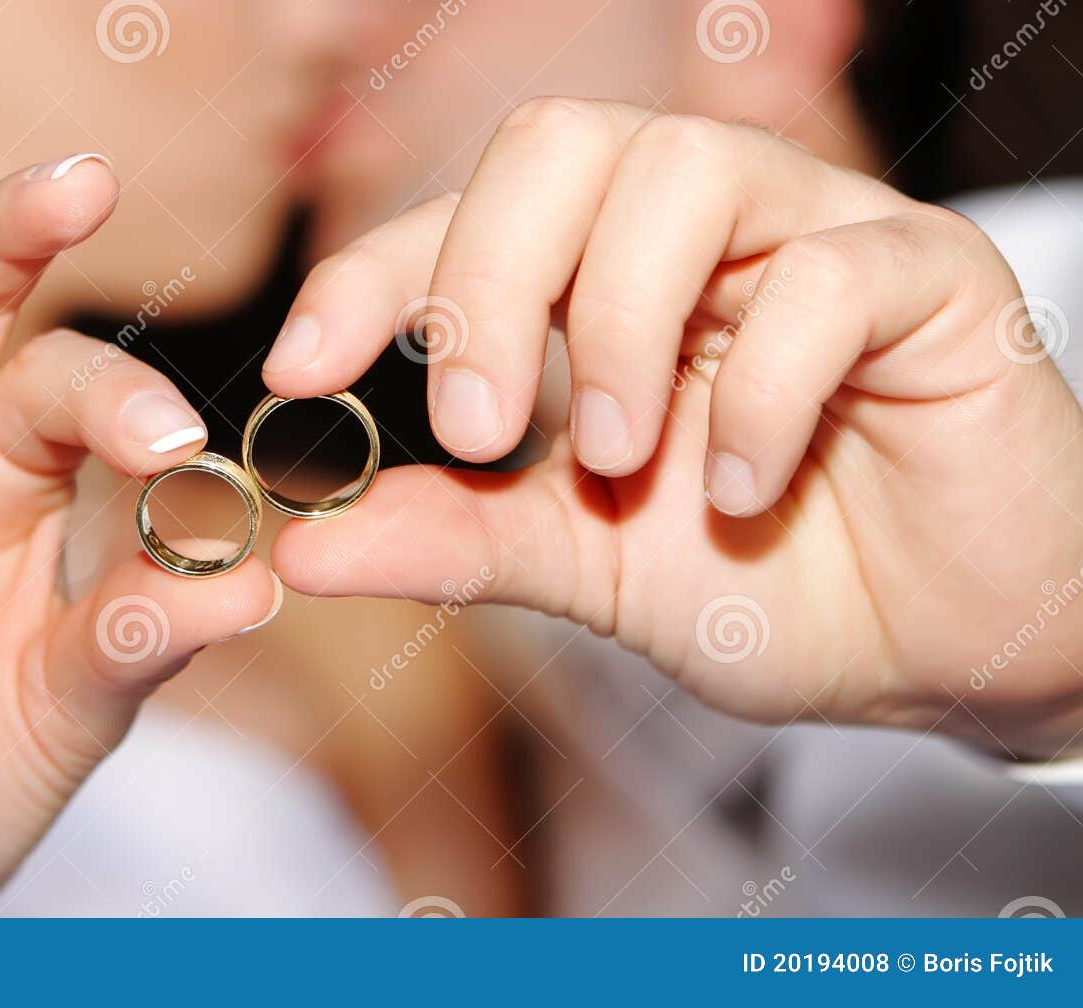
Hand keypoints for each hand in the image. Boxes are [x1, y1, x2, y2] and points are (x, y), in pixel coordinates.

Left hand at [265, 98, 1082, 758]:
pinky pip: (826, 271)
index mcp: (602, 283)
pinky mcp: (929, 277)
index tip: (299, 369)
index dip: (369, 277)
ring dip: (619, 326)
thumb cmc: (762, 584)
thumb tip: (300, 548)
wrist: (935, 652)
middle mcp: (698, 235)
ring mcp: (814, 236)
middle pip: (560, 146)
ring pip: (682, 169)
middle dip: (487, 284)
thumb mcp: (581, 569)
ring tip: (620, 458)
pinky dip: (764, 388)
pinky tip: (745, 487)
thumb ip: (456, 540)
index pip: (464, 220)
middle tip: (481, 431)